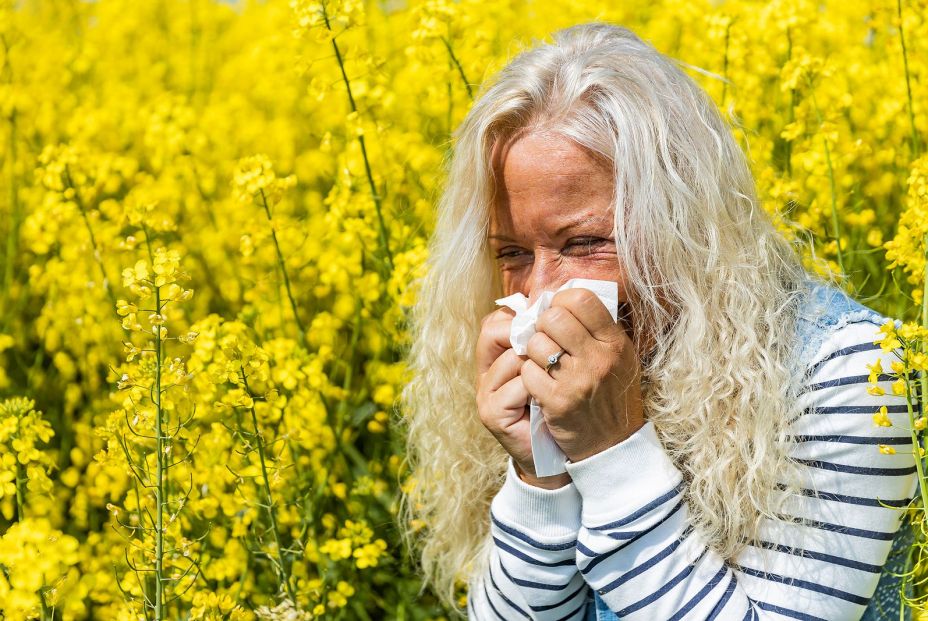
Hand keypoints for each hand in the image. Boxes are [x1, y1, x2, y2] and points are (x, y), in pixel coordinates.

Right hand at [475, 307, 571, 488]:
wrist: (563, 454)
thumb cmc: (566, 404)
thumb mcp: (559, 365)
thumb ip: (552, 336)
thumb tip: (559, 300)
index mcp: (498, 355)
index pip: (499, 318)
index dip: (527, 316)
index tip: (555, 326)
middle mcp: (486, 370)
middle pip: (496, 330)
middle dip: (533, 337)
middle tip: (560, 354)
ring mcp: (484, 392)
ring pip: (514, 357)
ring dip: (544, 366)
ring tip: (560, 382)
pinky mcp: (491, 413)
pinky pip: (520, 385)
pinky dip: (542, 389)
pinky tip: (553, 401)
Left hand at [520, 288, 643, 461]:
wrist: (614, 446)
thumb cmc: (612, 395)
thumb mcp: (620, 358)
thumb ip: (598, 329)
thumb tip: (565, 298)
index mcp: (615, 342)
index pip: (581, 298)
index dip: (561, 301)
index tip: (557, 313)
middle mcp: (598, 359)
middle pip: (553, 317)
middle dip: (542, 325)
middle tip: (544, 338)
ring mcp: (577, 381)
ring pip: (535, 344)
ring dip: (532, 351)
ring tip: (541, 362)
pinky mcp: (558, 402)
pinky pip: (528, 373)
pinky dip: (528, 376)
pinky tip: (538, 384)